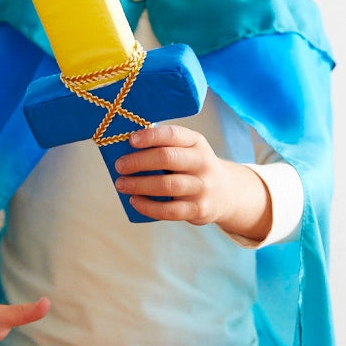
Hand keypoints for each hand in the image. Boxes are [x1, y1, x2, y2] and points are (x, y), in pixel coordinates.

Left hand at [113, 124, 271, 240]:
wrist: (225, 193)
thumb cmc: (193, 167)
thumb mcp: (188, 150)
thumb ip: (165, 146)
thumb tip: (124, 148)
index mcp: (196, 142)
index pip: (172, 134)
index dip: (150, 136)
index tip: (130, 141)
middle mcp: (202, 162)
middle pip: (166, 158)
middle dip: (138, 161)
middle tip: (119, 166)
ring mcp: (202, 187)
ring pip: (166, 185)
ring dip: (139, 185)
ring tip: (121, 184)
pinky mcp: (198, 209)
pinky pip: (169, 210)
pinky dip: (148, 206)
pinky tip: (134, 201)